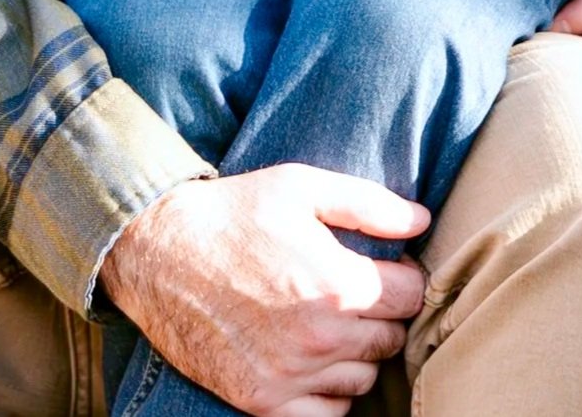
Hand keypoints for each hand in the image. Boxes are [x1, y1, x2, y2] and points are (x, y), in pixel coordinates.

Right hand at [98, 166, 429, 416]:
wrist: (159, 252)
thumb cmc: (236, 213)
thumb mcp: (303, 187)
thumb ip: (371, 204)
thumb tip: (422, 221)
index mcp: (338, 285)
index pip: (412, 297)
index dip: (404, 277)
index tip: (386, 268)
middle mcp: (320, 339)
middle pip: (391, 340)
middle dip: (381, 314)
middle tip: (354, 291)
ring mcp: (290, 376)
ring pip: (363, 380)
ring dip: (357, 355)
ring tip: (330, 321)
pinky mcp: (262, 403)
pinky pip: (328, 415)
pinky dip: (329, 393)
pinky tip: (313, 359)